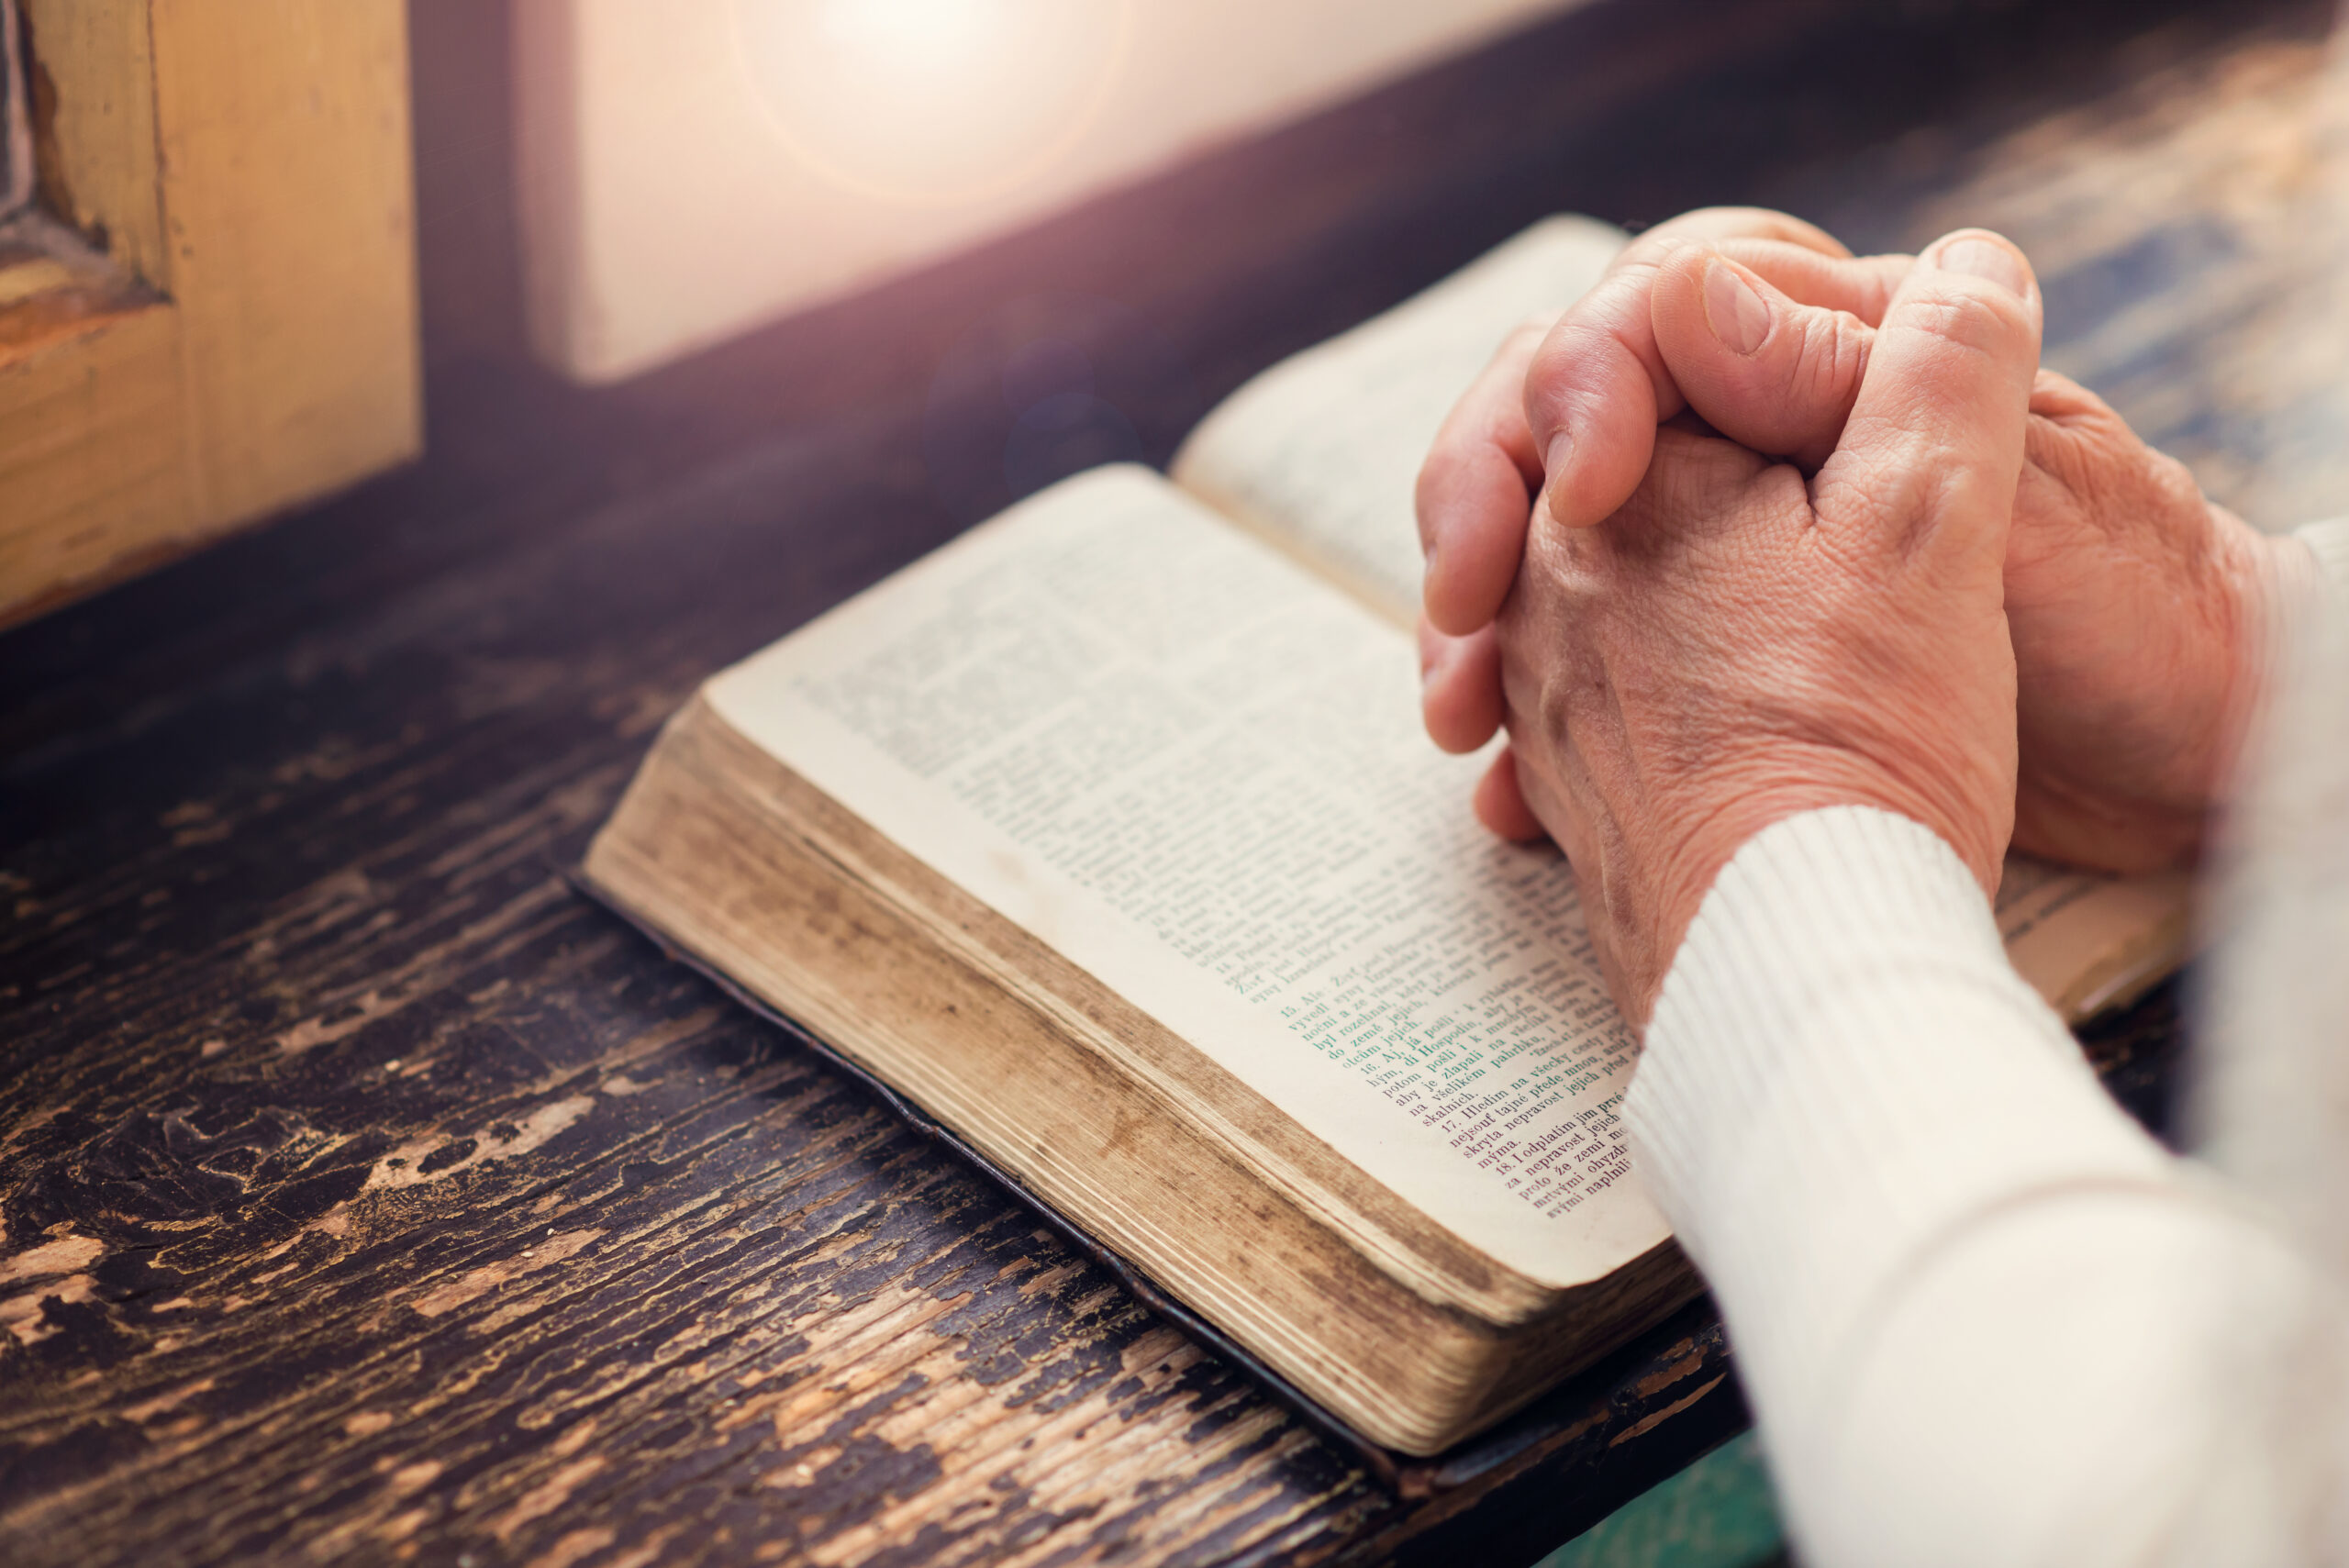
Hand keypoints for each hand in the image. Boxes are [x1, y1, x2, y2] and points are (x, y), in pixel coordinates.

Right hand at [1421, 207, 2313, 870]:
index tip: (1578, 489)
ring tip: (1460, 713)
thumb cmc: (2096, 626)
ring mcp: (1707, 563)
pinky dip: (1521, 715)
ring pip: (1535, 553)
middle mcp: (1745, 457)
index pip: (1632, 330)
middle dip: (1479, 510)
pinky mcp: (1699, 665)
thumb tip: (1694, 290)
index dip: (1574, 393)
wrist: (2150, 767)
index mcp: (1818, 377)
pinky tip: (1506, 787)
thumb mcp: (1977, 498)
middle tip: (1462, 610)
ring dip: (1479, 621)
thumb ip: (1868, 383)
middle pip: (1544, 436)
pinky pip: (1562, 664)